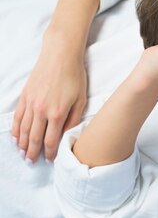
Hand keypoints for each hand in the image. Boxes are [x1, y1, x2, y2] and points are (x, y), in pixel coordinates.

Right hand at [11, 41, 87, 163]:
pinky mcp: (24, 96)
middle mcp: (41, 111)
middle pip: (34, 138)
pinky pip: (18, 117)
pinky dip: (16, 129)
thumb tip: (67, 135)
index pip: (51, 140)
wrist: (60, 55)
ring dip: (23, 144)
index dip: (50, 153)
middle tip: (32, 162)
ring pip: (24, 130)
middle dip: (33, 152)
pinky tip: (16, 137)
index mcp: (57, 113)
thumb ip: (74, 119)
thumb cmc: (75, 76)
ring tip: (23, 154)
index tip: (50, 160)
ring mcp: (30, 103)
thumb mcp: (81, 99)